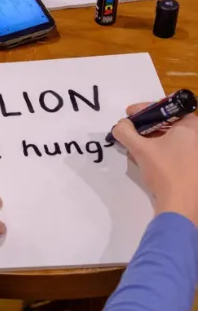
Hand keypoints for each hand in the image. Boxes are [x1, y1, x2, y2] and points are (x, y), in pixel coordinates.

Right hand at [112, 102, 197, 224]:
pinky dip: (161, 149)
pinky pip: (177, 149)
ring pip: (172, 136)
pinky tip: (146, 158)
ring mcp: (197, 150)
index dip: (145, 108)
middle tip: (130, 130)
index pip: (166, 106)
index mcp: (191, 125)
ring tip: (134, 146)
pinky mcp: (195, 164)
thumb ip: (125, 132)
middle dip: (147, 125)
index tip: (129, 114)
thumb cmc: (164, 171)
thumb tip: (120, 125)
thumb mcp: (140, 149)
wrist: (181, 204)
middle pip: (169, 121)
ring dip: (152, 138)